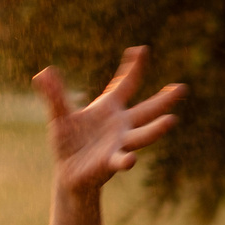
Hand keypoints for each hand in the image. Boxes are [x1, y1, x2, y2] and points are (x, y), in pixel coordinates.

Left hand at [35, 46, 184, 195]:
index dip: (133, 68)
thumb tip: (42, 73)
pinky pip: (120, 160)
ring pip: (142, 135)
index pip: (125, 84)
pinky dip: (125, 160)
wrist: (68, 173)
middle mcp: (120, 124)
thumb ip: (54, 95)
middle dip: (163, 100)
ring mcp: (119, 143)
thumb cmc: (68, 143)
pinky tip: (130, 160)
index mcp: (109, 108)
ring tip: (171, 120)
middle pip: (146, 110)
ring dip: (156, 129)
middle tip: (181, 88)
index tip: (141, 50)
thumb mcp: (60, 117)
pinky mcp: (110, 162)